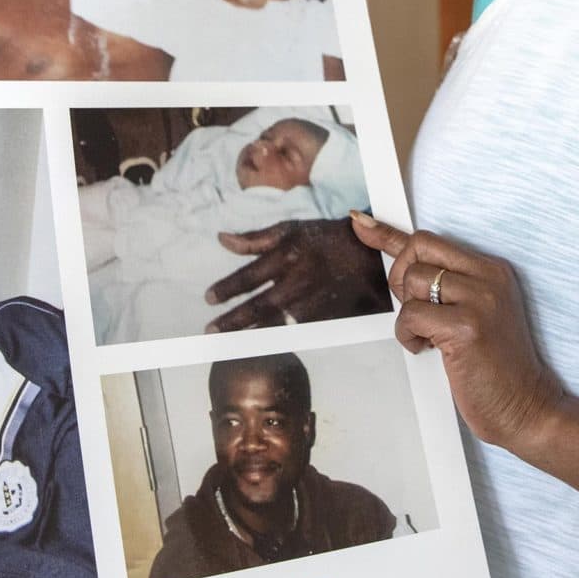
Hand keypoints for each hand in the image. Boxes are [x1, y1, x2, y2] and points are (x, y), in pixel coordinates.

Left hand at [204, 218, 392, 331]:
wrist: (370, 255)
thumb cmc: (324, 240)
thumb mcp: (290, 230)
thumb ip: (254, 239)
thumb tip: (221, 239)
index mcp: (287, 255)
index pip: (250, 275)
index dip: (227, 288)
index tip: (208, 299)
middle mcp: (299, 279)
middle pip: (260, 305)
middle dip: (233, 320)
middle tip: (210, 331)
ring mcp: (314, 300)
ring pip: (279, 323)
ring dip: (254, 335)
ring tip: (232, 345)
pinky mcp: (328, 316)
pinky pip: (298, 331)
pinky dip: (279, 340)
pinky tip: (262, 347)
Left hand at [350, 210, 564, 450]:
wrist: (525, 408)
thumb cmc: (493, 366)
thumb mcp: (472, 312)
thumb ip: (439, 284)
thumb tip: (395, 260)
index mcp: (491, 270)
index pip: (430, 240)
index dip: (389, 235)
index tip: (360, 223)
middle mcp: (488, 277)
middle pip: (417, 248)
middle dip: (401, 278)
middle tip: (417, 312)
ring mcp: (479, 299)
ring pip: (412, 282)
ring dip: (408, 316)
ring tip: (430, 337)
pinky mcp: (466, 326)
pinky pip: (411, 315)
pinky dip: (409, 336)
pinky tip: (430, 350)